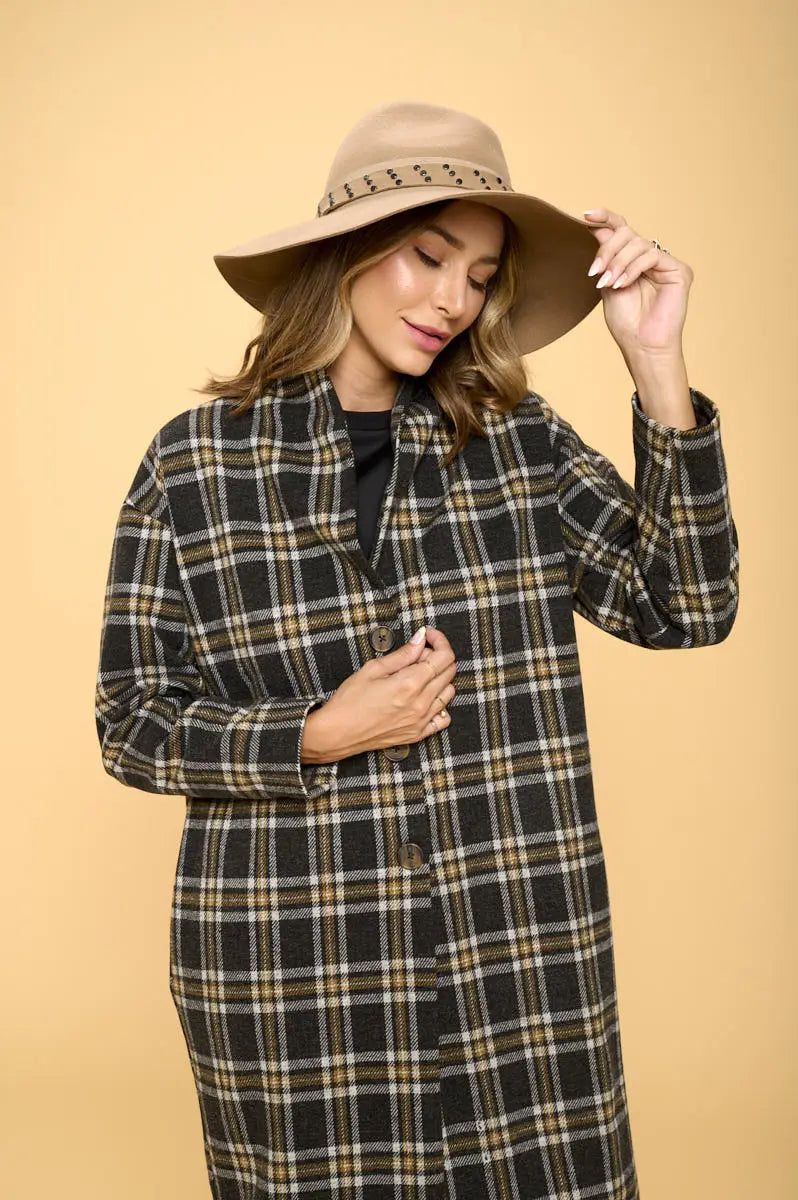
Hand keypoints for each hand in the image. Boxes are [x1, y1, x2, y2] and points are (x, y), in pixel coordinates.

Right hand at [302, 625, 456, 762]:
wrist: (337, 733)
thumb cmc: (349, 700)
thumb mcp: (373, 669)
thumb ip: (403, 654)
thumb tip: (420, 638)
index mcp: (409, 684)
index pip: (443, 657)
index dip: (439, 640)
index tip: (428, 636)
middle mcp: (420, 703)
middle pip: (449, 672)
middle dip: (438, 656)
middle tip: (418, 653)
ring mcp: (421, 721)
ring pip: (449, 693)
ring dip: (439, 678)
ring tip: (418, 675)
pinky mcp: (418, 734)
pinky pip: (444, 718)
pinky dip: (441, 705)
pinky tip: (426, 699)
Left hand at [583, 206, 693, 360]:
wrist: (641, 345)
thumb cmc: (626, 321)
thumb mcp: (607, 282)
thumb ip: (605, 256)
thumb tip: (595, 226)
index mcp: (633, 260)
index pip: (621, 230)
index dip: (606, 218)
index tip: (586, 215)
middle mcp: (651, 258)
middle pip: (627, 233)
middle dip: (608, 250)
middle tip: (596, 271)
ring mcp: (666, 263)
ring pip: (638, 243)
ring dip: (618, 262)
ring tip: (608, 283)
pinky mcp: (679, 270)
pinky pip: (651, 255)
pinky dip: (632, 268)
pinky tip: (622, 284)